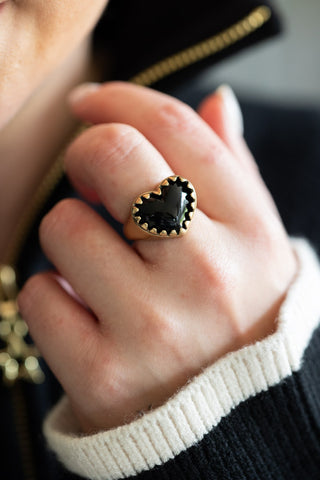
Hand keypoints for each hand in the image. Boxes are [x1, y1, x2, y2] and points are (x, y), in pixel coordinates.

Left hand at [18, 83, 296, 432]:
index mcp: (249, 233)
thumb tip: (217, 100)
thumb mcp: (258, 245)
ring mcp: (153, 326)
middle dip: (85, 153)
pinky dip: (53, 299)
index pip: (176, 130)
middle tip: (90, 179)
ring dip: (70, 237)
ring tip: (100, 268)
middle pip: (112, 155)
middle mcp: (207, 274)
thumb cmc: (240, 321)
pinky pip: (41, 296)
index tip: (90, 101)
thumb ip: (235, 170)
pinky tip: (86, 316)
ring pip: (64, 225)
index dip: (120, 98)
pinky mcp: (103, 375)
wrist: (230, 422)